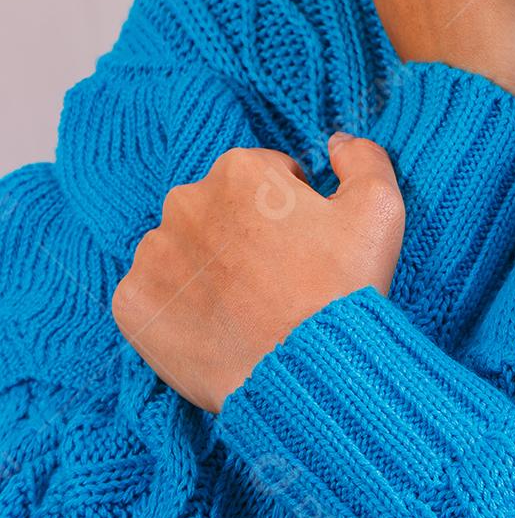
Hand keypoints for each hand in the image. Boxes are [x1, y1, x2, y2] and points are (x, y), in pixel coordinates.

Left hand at [111, 134, 404, 413]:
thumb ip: (361, 158)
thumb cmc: (344, 289)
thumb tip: (335, 142)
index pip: (264, 178)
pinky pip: (154, 294)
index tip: (304, 247)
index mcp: (239, 169)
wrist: (308, 375)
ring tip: (247, 307)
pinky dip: (178, 307)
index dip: (291, 212)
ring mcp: (153, 254)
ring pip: (184, 250)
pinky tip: (215, 326)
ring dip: (209, 269)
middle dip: (244, 235)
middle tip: (278, 280)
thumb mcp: (378, 208)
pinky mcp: (132, 303)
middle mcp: (185, 200)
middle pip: (219, 210)